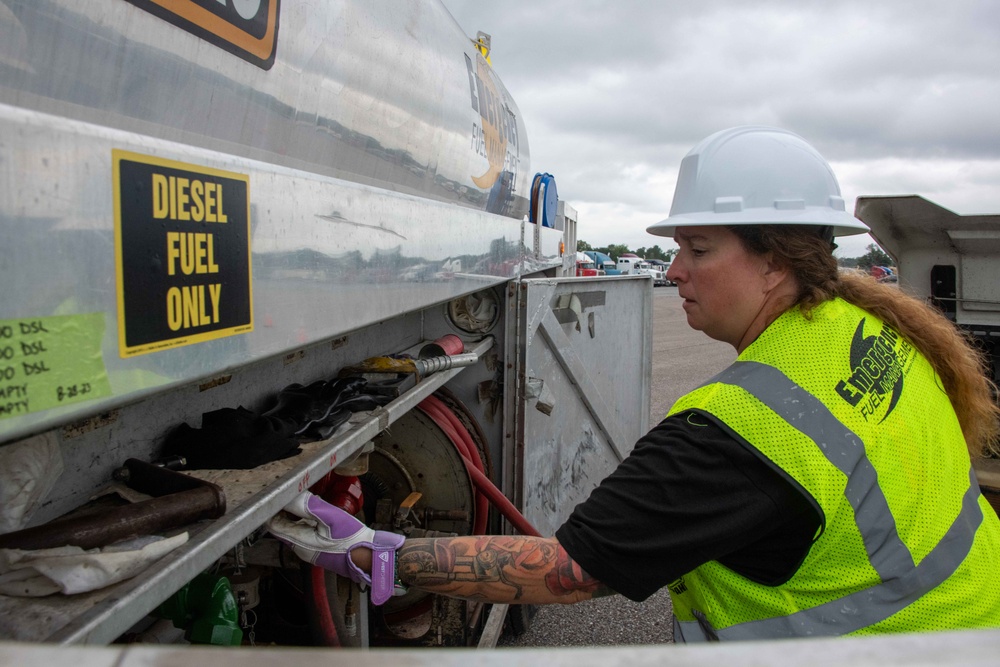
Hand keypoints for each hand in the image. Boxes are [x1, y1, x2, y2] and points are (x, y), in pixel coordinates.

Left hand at [267, 491, 404, 604]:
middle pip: (283, 526)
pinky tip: (321, 513)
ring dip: (299, 514)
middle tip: (298, 492)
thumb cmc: (352, 539)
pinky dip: (309, 521)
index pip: (274, 524)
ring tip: (311, 500)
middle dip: (288, 508)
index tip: (282, 492)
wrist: (369, 556)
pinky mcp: (318, 549)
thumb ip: (308, 506)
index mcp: (299, 542)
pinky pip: (306, 532)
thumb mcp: (330, 517)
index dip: (275, 507)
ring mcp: (309, 550)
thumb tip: (290, 495)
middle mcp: (300, 549)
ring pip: (295, 528)